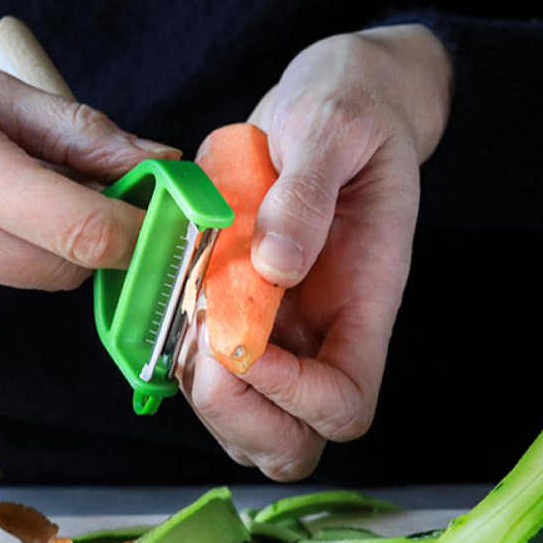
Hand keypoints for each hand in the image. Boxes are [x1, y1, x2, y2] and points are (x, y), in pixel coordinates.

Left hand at [179, 24, 451, 480]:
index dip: (292, 394)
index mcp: (366, 300)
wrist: (336, 102)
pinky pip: (212, 372)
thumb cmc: (350, 110)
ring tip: (186, 314)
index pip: (344, 403)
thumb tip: (275, 263)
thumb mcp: (332, 127)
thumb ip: (307, 192)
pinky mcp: (244, 312)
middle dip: (238, 414)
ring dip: (204, 391)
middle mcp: (326, 331)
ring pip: (248, 421)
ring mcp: (285, 329)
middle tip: (202, 338)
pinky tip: (176, 299)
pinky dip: (182, 357)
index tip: (242, 337)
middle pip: (295, 440)